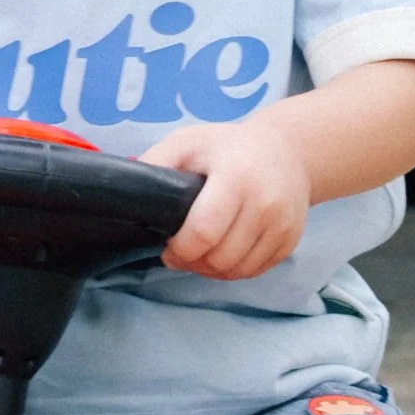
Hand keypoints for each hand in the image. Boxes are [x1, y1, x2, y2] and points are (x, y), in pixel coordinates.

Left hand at [138, 113, 311, 282]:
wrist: (287, 150)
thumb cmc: (227, 146)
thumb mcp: (187, 142)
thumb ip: (155, 164)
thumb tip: (124, 193)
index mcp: (236, 176)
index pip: (204, 232)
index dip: (179, 249)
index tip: (168, 245)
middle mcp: (265, 203)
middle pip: (219, 259)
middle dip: (192, 262)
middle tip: (181, 251)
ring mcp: (282, 225)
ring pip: (237, 272)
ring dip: (211, 270)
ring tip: (200, 251)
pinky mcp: (291, 241)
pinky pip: (254, 272)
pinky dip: (233, 270)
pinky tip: (222, 251)